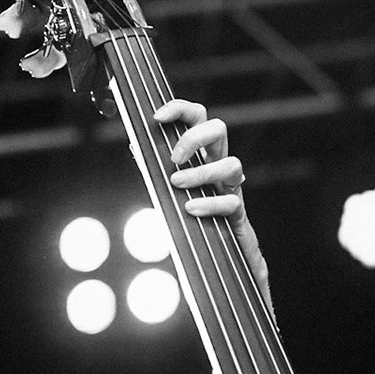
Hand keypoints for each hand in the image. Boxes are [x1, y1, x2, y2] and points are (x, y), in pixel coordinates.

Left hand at [154, 98, 271, 311]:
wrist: (222, 263)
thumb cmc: (192, 221)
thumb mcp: (169, 190)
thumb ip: (156, 169)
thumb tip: (135, 145)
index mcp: (203, 155)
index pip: (198, 118)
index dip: (180, 109)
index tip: (157, 117)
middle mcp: (220, 166)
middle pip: (219, 129)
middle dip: (194, 137)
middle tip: (174, 157)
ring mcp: (232, 189)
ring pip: (232, 164)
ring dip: (202, 172)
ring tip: (178, 184)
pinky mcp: (238, 215)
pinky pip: (232, 202)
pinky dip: (210, 204)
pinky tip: (191, 209)